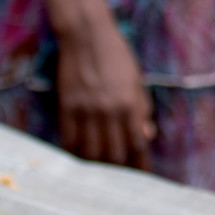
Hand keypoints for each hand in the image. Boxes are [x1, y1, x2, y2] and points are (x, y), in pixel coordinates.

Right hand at [55, 21, 154, 168]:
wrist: (87, 35)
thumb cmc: (117, 56)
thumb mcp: (137, 80)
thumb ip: (142, 108)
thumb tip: (146, 135)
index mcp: (130, 104)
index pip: (137, 144)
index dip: (140, 164)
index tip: (142, 176)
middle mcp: (108, 110)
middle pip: (114, 154)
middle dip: (119, 170)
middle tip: (121, 179)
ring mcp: (86, 110)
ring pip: (91, 152)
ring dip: (97, 166)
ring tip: (101, 174)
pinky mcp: (67, 107)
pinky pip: (70, 140)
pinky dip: (76, 153)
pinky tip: (80, 158)